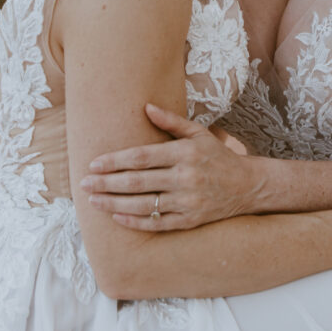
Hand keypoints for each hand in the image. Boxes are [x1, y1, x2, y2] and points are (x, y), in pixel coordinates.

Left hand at [80, 104, 262, 230]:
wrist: (247, 186)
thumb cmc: (218, 156)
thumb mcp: (198, 133)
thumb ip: (171, 121)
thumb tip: (145, 107)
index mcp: (185, 153)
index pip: (142, 157)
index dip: (115, 161)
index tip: (94, 163)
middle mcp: (186, 177)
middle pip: (137, 182)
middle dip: (107, 183)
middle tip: (84, 184)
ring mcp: (188, 202)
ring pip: (144, 205)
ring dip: (114, 204)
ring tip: (94, 201)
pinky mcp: (190, 221)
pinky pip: (157, 223)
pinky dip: (135, 221)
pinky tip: (117, 217)